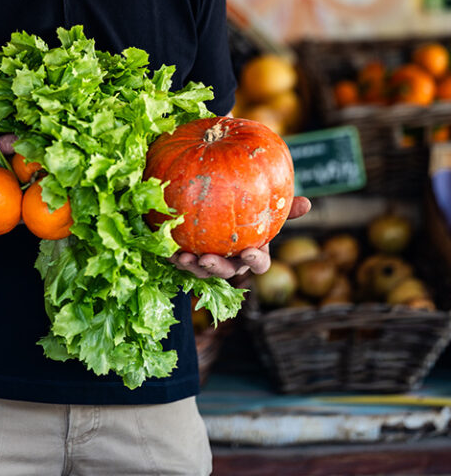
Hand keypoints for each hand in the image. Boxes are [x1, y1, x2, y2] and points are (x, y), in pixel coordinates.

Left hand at [171, 195, 311, 278]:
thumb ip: (285, 207)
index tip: (248, 253)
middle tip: (206, 259)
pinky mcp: (189, 257)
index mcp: (253, 252)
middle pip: (227, 272)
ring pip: (201, 271)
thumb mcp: (265, 207)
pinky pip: (181, 261)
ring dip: (192, 266)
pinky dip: (174, 256)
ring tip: (184, 257)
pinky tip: (167, 249)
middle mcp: (232, 262)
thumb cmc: (247, 211)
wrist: (216, 205)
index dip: (254, 261)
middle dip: (216, 268)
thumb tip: (309, 203)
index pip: (259, 264)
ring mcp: (210, 263)